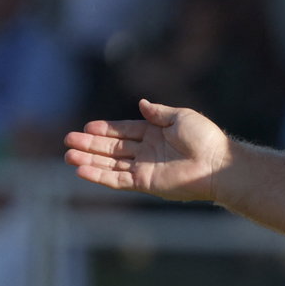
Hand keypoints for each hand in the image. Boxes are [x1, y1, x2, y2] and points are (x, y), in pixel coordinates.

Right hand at [64, 99, 231, 202]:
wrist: (216, 163)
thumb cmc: (204, 137)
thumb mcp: (180, 116)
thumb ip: (158, 112)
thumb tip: (141, 103)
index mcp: (155, 133)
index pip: (124, 131)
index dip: (105, 130)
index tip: (86, 127)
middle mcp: (147, 151)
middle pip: (113, 148)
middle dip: (90, 144)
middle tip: (68, 141)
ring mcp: (145, 168)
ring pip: (110, 164)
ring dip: (89, 160)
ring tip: (68, 157)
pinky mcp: (145, 182)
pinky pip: (117, 179)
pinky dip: (99, 176)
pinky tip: (82, 171)